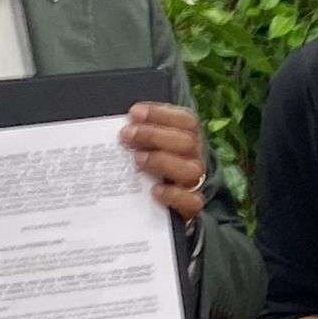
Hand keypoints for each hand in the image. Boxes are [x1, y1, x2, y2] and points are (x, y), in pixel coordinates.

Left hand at [120, 102, 205, 221]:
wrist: (166, 205)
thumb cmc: (152, 166)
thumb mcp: (149, 145)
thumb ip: (140, 133)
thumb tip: (122, 124)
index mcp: (189, 137)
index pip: (186, 120)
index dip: (161, 114)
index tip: (134, 113)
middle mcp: (195, 158)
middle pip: (187, 142)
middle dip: (154, 135)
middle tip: (126, 135)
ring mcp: (195, 182)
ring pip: (191, 169)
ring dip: (162, 161)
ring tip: (137, 160)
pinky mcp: (190, 206)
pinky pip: (192, 201)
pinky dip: (174, 194)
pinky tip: (155, 190)